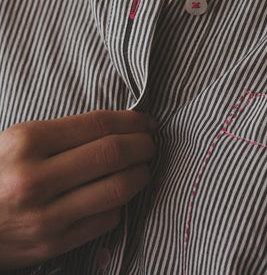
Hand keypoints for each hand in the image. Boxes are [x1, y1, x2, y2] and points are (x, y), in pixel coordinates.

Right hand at [0, 110, 156, 269]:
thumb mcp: (18, 140)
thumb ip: (64, 133)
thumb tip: (119, 126)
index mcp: (27, 141)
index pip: (99, 124)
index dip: (133, 120)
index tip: (147, 121)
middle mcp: (36, 178)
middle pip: (114, 153)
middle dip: (144, 145)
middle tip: (151, 143)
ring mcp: (45, 215)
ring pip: (118, 188)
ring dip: (141, 174)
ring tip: (143, 167)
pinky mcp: (52, 244)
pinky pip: (106, 220)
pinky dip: (121, 204)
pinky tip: (119, 194)